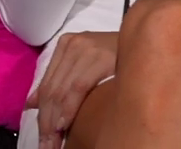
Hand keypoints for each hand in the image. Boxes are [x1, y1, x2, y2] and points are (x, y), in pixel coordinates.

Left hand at [27, 31, 117, 148]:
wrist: (149, 42)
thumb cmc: (119, 58)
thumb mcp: (85, 66)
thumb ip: (60, 82)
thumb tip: (31, 103)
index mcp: (65, 46)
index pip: (47, 86)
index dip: (42, 115)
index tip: (43, 138)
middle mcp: (73, 45)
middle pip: (52, 90)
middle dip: (47, 122)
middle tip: (47, 146)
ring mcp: (86, 49)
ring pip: (61, 91)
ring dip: (54, 121)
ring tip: (53, 142)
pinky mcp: (101, 57)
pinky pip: (78, 87)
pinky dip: (69, 108)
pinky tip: (64, 124)